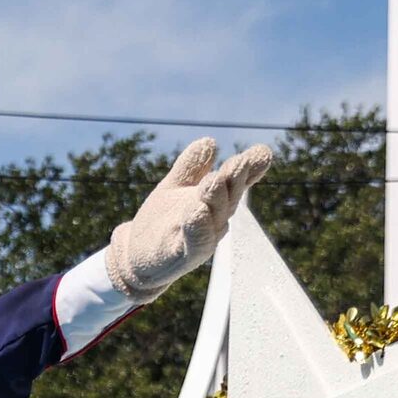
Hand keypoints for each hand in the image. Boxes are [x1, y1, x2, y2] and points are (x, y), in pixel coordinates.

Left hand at [106, 137, 271, 302]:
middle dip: (234, 179)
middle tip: (238, 161)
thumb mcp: (174, 187)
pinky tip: (196, 211)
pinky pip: (194, 243)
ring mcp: (201, 239)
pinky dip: (197, 228)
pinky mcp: (183, 256)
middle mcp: (214, 220)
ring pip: (214, 219)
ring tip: (213, 180)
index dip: (250, 168)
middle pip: (228, 198)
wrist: (135, 256)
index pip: (236, 182)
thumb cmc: (162, 220)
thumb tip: (209, 141)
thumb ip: (191, 167)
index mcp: (216, 201)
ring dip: (215, 200)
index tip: (261, 152)